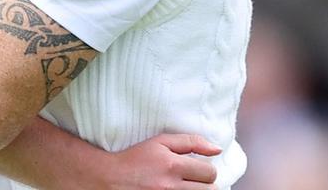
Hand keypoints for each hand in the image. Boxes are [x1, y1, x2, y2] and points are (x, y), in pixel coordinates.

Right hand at [101, 133, 220, 189]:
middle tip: (194, 181)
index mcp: (172, 166)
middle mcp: (170, 187)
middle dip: (205, 185)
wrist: (110, 180)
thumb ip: (191, 141)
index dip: (207, 171)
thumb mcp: (160, 142)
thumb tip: (218, 149)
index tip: (198, 170)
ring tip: (188, 187)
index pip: (210, 173)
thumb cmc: (135, 159)